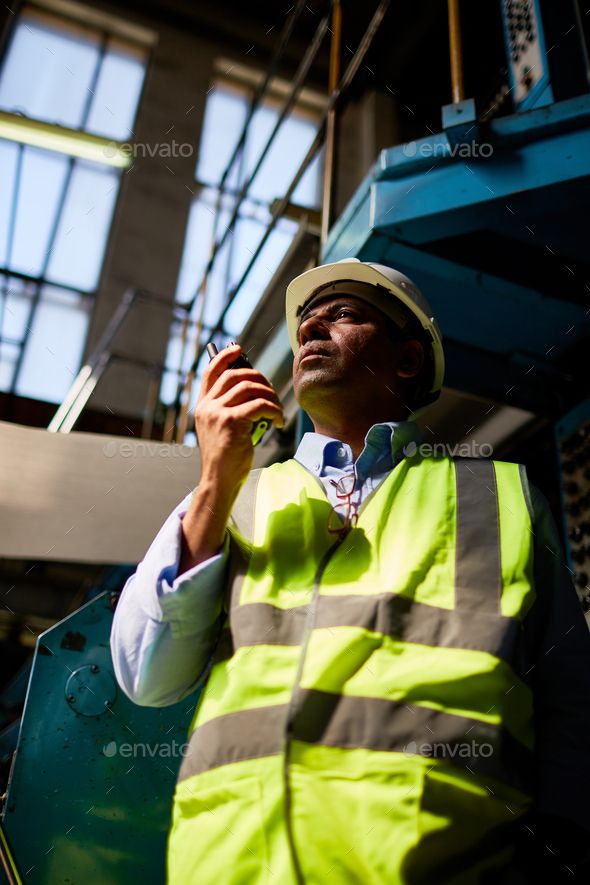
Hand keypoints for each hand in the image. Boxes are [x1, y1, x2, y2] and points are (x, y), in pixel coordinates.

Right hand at [194, 343, 283, 493]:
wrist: (219, 480)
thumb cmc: (225, 458)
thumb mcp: (221, 429)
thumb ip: (229, 409)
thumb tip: (254, 390)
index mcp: (202, 406)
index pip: (210, 372)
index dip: (225, 357)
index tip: (239, 349)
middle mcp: (207, 406)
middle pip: (236, 375)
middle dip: (259, 378)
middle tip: (271, 392)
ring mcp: (217, 412)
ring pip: (250, 387)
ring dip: (270, 396)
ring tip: (277, 410)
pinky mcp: (231, 422)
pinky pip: (260, 405)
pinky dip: (274, 410)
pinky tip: (278, 422)